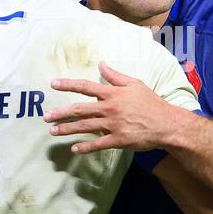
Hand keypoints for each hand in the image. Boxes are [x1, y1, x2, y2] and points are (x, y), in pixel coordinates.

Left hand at [46, 62, 182, 153]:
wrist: (166, 123)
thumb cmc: (151, 102)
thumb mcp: (135, 84)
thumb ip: (116, 76)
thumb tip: (101, 64)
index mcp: (112, 94)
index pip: (86, 86)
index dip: (68, 84)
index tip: (53, 84)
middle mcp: (109, 108)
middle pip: (80, 109)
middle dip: (61, 113)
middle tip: (46, 116)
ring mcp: (112, 125)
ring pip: (85, 127)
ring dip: (67, 129)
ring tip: (53, 131)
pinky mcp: (118, 140)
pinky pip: (98, 144)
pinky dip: (85, 147)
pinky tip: (74, 149)